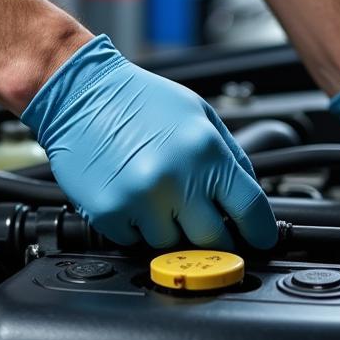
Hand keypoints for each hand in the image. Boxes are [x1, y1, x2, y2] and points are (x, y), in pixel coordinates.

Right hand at [21, 35, 276, 248]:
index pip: (250, 210)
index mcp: (206, 152)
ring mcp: (142, 200)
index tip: (259, 240)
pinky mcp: (110, 214)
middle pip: (214, 240)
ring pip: (172, 246)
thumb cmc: (139, 100)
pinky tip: (132, 198)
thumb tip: (249, 198)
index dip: (259, 233)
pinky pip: (135, 242)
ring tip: (157, 197)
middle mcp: (176, 179)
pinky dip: (137, 228)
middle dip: (214, 237)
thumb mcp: (200, 114)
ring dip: (170, 230)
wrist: (80, 94)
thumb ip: (231, 156)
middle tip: (204, 223)